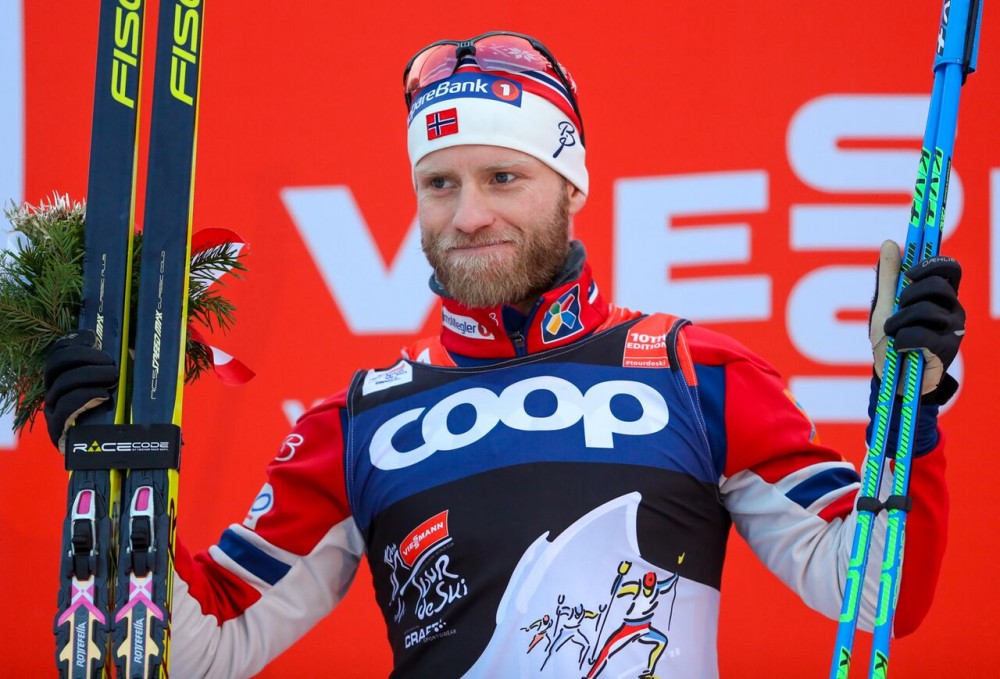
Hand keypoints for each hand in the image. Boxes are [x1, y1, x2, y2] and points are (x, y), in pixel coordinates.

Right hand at [43, 330, 119, 452]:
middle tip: (111, 362)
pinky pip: (64, 407)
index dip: (72, 342)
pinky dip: (83, 396)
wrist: (111, 459)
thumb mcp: (120, 391)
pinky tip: (102, 395)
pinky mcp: (59, 430)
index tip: (93, 337)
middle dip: (84, 356)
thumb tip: (130, 350)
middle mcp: (53, 394)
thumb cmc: (118, 420)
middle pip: (56, 364)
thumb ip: (118, 371)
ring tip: (113, 377)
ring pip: (61, 383)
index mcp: (64, 381)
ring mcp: (53, 412)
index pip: (58, 354)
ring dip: (89, 374)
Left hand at [870, 240, 964, 402]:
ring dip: (899, 321)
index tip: (908, 274)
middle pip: (937, 286)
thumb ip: (888, 276)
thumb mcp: (884, 306)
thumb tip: (890, 243)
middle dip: (908, 294)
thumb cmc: (890, 341)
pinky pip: (922, 335)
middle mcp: (952, 310)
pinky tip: (899, 348)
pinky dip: (902, 340)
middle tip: (895, 309)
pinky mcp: (947, 351)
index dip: (932, 264)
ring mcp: (953, 330)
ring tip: (891, 333)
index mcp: (941, 296)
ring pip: (926, 310)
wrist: (891, 378)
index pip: (950, 269)